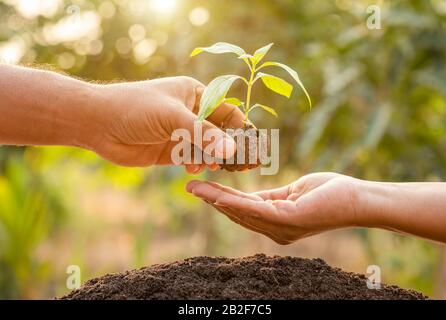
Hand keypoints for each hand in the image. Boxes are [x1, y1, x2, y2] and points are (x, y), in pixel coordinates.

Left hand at [89, 76, 243, 170]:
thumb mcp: (172, 118)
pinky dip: (197, 164)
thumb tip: (232, 151)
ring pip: (208, 147)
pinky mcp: (170, 150)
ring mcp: (180, 132)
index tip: (251, 147)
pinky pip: (193, 158)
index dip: (241, 128)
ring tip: (212, 166)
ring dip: (212, 158)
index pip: (228, 111)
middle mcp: (190, 112)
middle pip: (220, 131)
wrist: (97, 124)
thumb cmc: (134, 109)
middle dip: (229, 147)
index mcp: (195, 93)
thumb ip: (203, 134)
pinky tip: (192, 167)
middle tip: (238, 164)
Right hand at [186, 172, 359, 243]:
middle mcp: (275, 231)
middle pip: (236, 214)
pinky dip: (235, 202)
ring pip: (241, 212)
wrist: (357, 198)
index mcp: (275, 223)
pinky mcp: (288, 220)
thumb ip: (270, 198)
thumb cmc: (329, 193)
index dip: (220, 201)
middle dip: (211, 200)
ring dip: (216, 200)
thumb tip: (249, 196)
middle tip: (190, 187)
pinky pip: (256, 210)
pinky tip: (218, 194)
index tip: (201, 189)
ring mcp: (281, 228)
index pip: (242, 211)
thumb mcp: (292, 193)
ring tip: (196, 188)